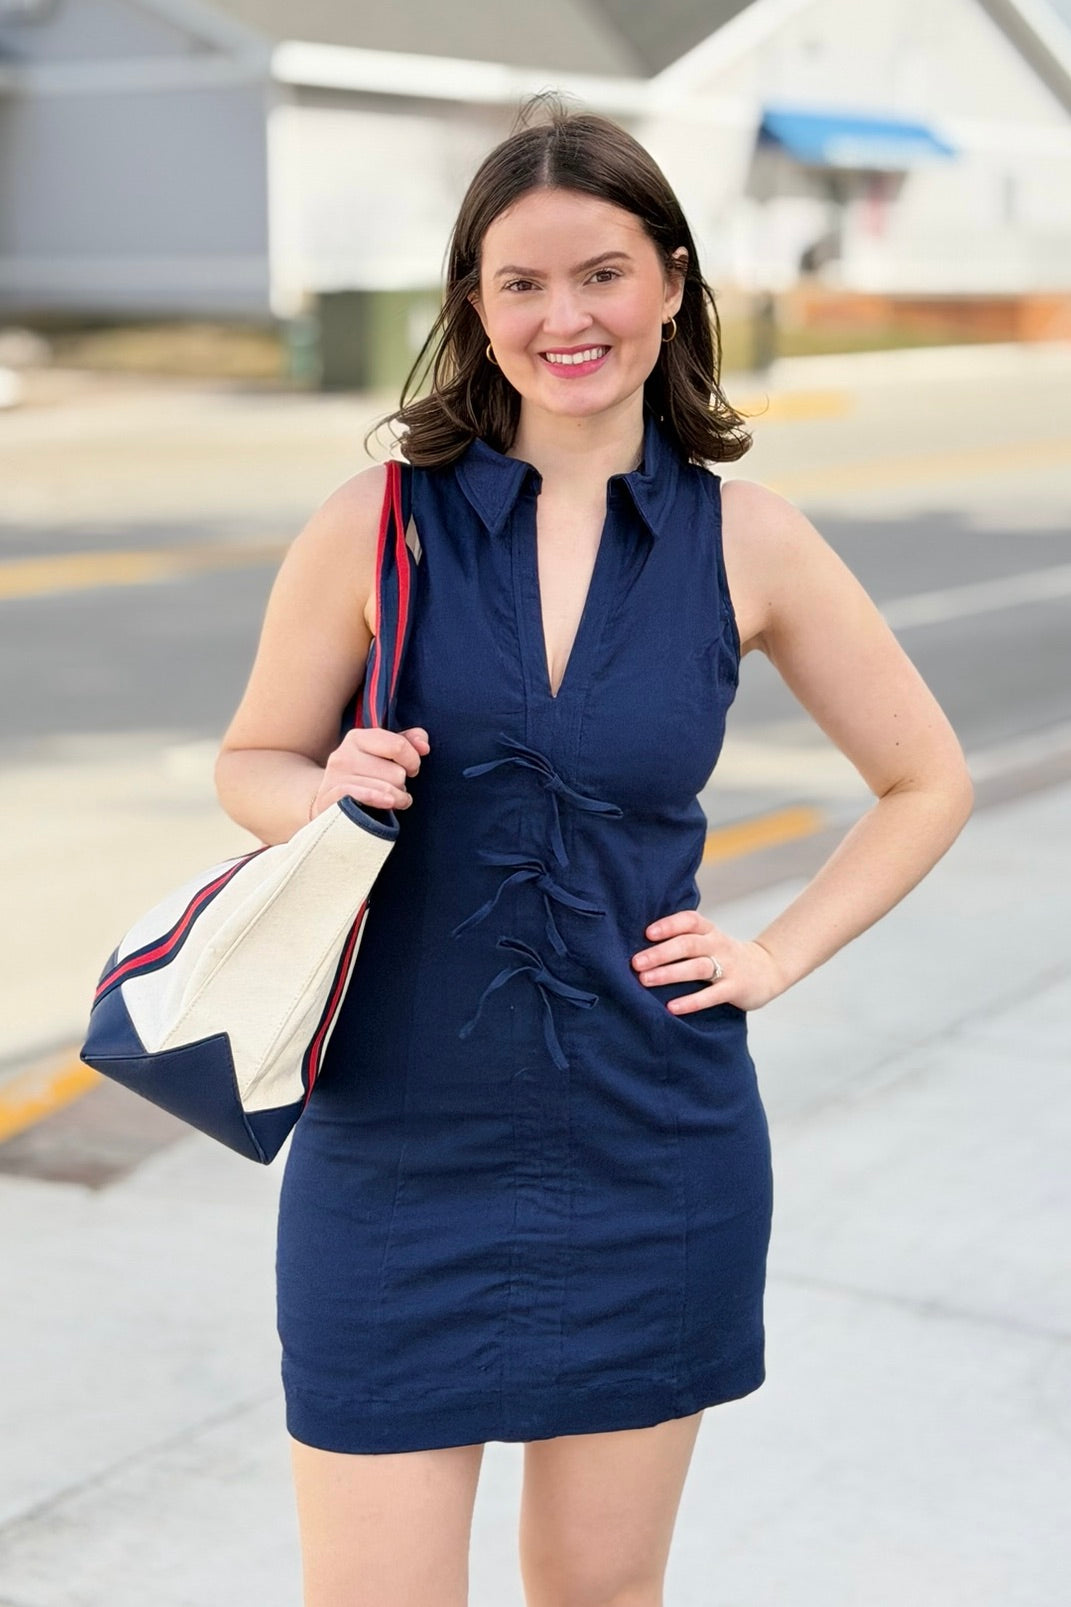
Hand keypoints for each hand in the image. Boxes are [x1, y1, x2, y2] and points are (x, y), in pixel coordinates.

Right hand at [308, 726, 429, 820]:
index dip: (413, 761)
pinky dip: (381, 802)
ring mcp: (336, 777)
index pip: (399, 746)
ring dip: (398, 799)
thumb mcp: (383, 755)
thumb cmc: (364, 777)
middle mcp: (344, 754)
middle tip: (395, 788)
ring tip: (394, 800)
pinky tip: (388, 805)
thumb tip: (424, 745)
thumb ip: (407, 742)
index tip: (411, 769)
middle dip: (402, 784)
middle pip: (396, 772)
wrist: (329, 803)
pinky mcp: (333, 798)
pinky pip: (366, 797)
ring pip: (387, 789)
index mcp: (358, 738)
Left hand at [630, 909, 786, 1013]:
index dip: (668, 925)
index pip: (689, 920)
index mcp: (709, 930)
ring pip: (697, 967)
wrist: (767, 970)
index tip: (647, 933)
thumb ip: (683, 940)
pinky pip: (712, 995)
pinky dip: (691, 1001)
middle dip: (660, 953)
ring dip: (669, 973)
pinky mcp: (735, 988)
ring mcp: (728, 966)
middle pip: (688, 944)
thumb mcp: (708, 941)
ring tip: (645, 980)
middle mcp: (718, 944)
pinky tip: (672, 1007)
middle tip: (636, 963)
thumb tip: (639, 946)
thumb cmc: (724, 955)